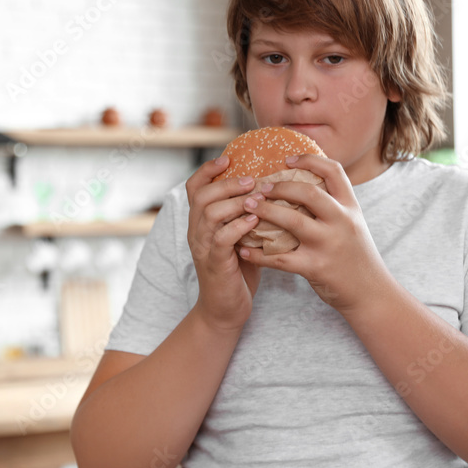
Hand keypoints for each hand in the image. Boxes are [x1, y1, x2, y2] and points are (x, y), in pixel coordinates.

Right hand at [185, 155, 263, 330]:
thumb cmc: (238, 271)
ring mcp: (202, 247)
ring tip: (257, 198)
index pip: (194, 187)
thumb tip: (273, 189)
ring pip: (209, 214)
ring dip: (234, 202)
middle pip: (201, 195)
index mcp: (201, 221)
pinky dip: (238, 227)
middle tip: (252, 180)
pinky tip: (256, 221)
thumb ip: (247, 214)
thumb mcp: (241, 236)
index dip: (208, 169)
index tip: (229, 158)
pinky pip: (221, 239)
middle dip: (227, 183)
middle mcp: (196, 231)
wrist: (226, 309)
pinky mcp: (214, 264)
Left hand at [236, 155, 390, 315]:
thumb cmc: (356, 256)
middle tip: (260, 188)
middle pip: (308, 192)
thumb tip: (303, 186)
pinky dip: (259, 254)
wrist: (370, 292)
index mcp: (351, 207)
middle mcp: (342, 221)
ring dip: (265, 211)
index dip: (310, 160)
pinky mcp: (316, 267)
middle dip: (280, 187)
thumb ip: (334, 206)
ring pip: (292, 221)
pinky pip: (281, 258)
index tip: (287, 159)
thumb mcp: (353, 224)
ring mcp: (329, 244)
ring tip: (248, 207)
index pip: (334, 171)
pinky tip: (245, 250)